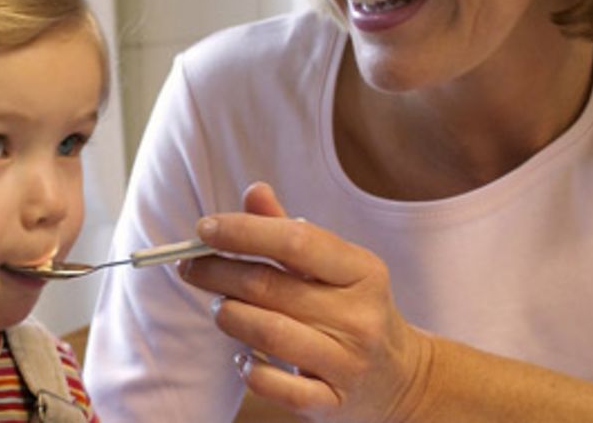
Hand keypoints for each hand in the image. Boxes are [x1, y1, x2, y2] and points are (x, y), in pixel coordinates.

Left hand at [181, 182, 433, 421]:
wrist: (401, 379)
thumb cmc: (353, 310)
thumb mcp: (334, 267)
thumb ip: (289, 231)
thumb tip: (254, 192)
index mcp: (362, 271)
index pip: (295, 241)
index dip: (243, 231)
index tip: (204, 229)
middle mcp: (359, 316)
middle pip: (269, 286)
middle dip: (217, 273)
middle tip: (190, 267)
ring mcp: (348, 362)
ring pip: (267, 332)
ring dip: (229, 316)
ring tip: (221, 309)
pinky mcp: (332, 403)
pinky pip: (274, 386)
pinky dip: (248, 369)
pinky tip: (243, 357)